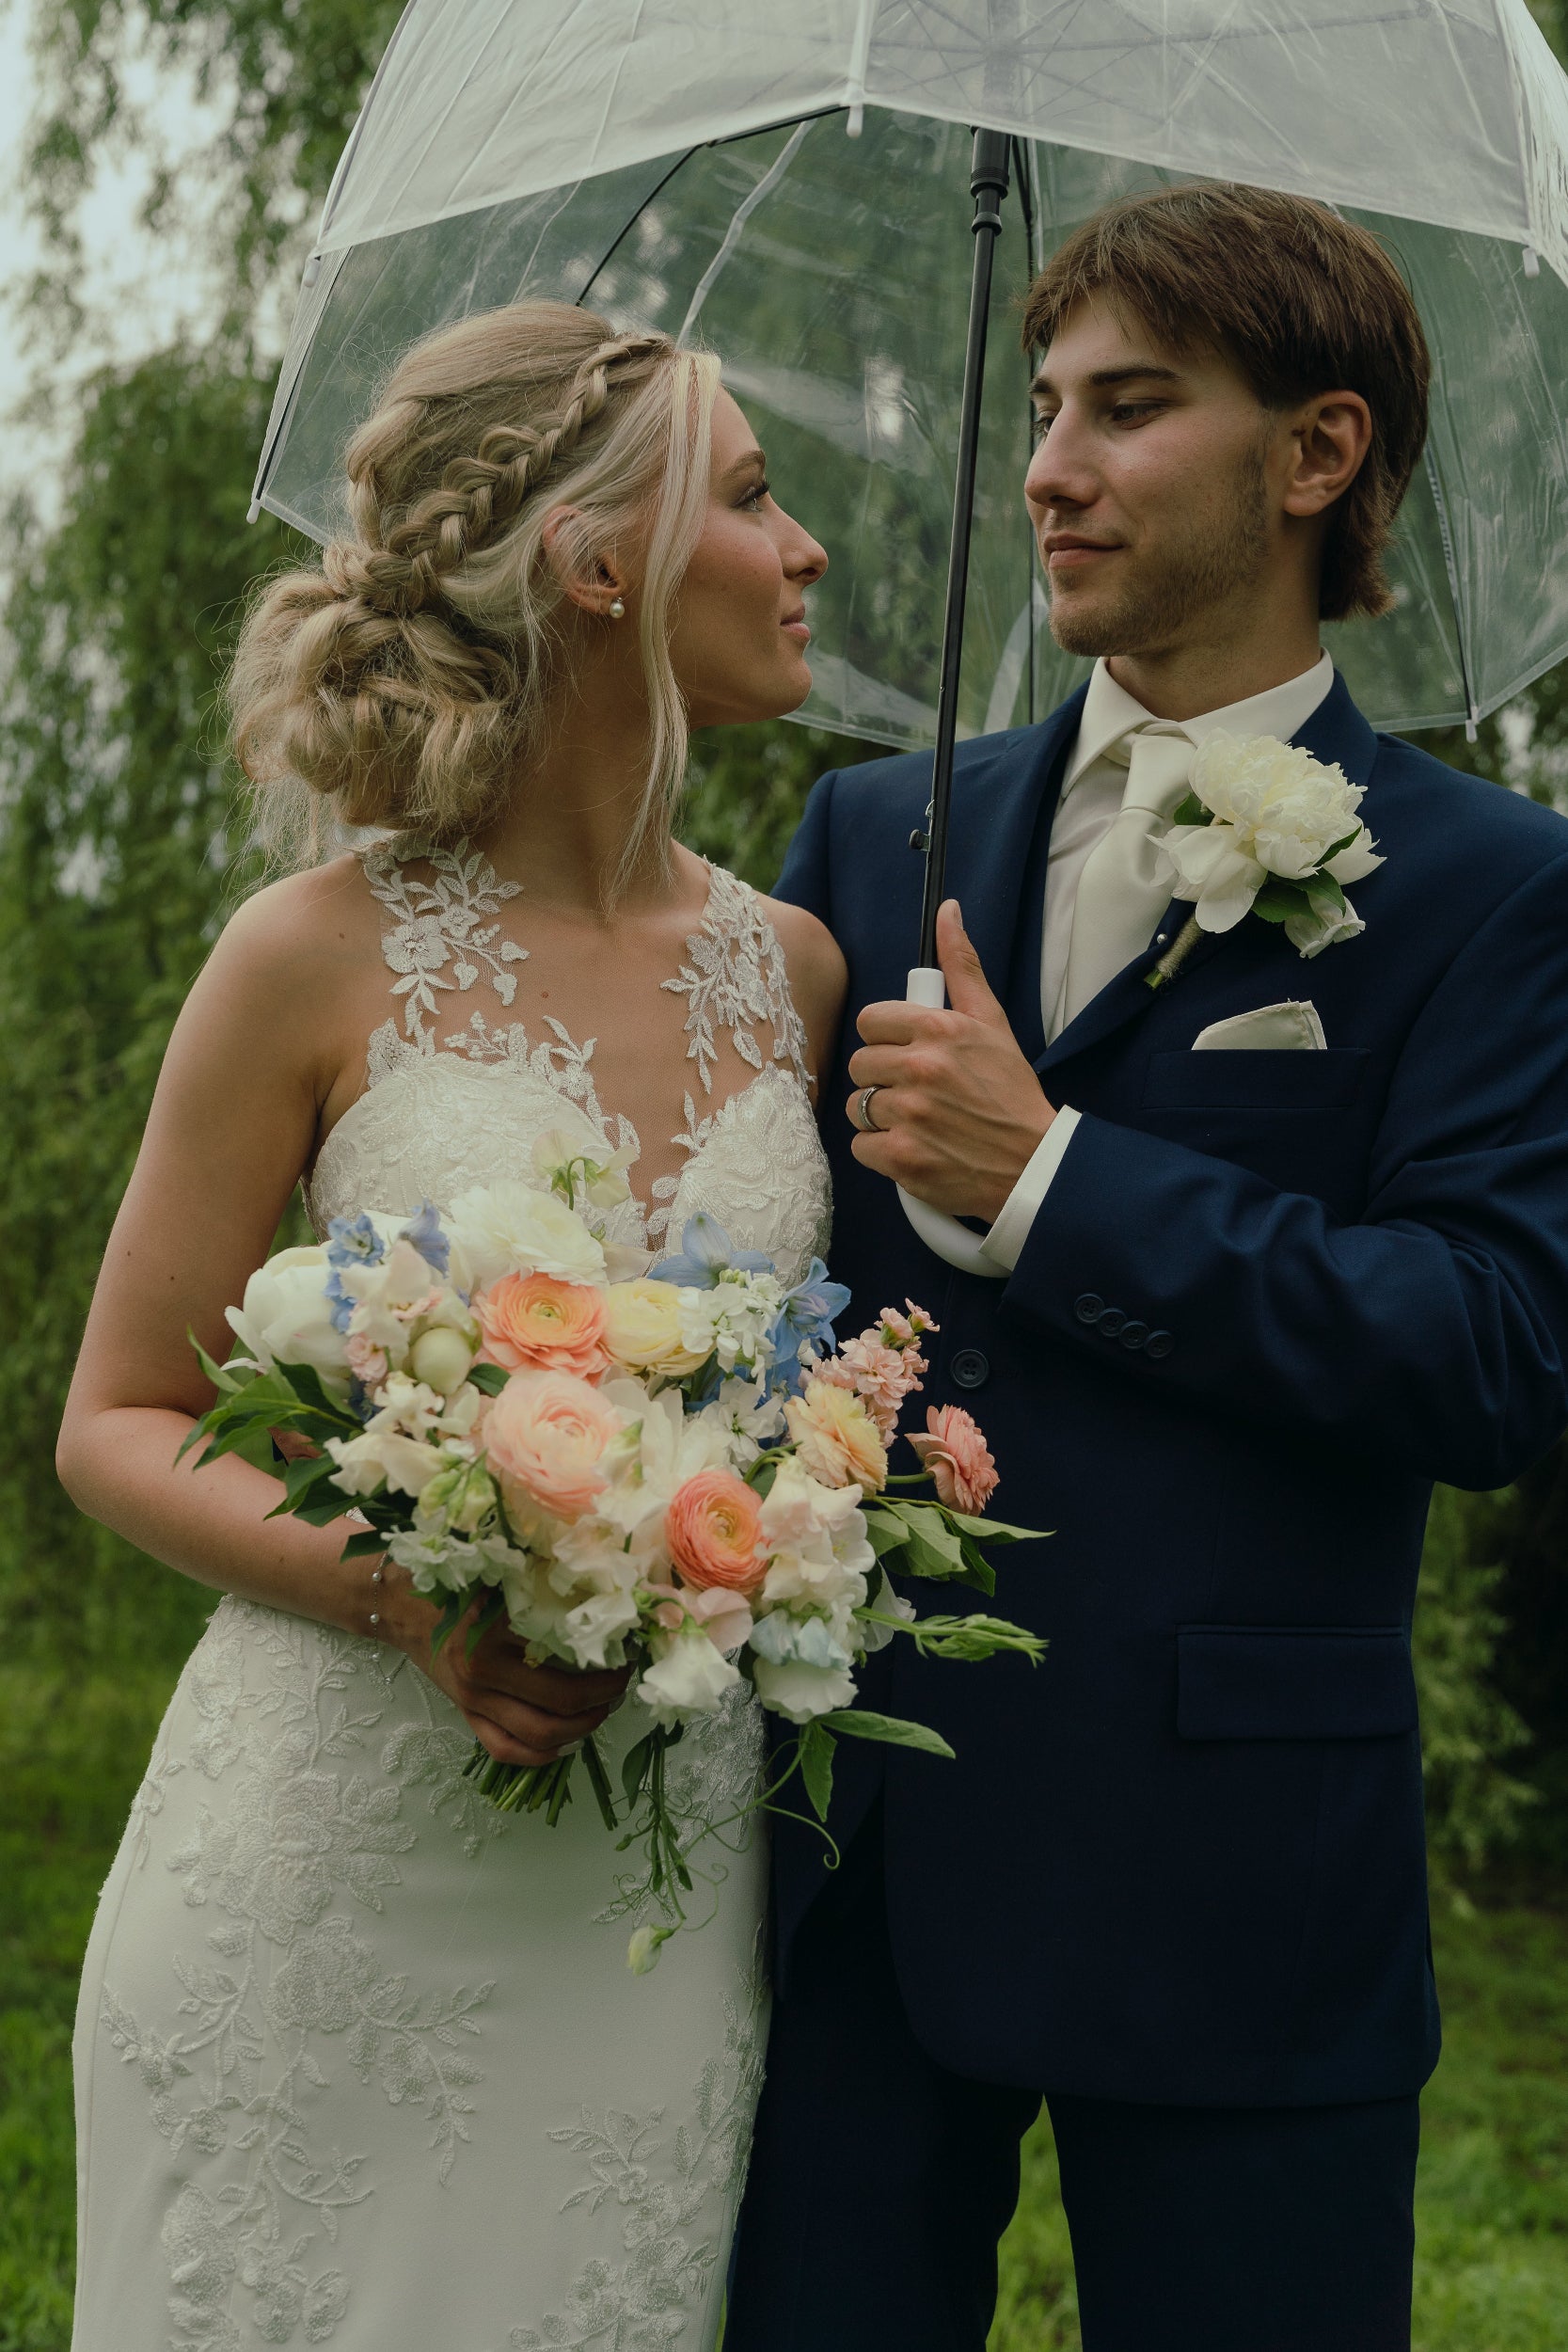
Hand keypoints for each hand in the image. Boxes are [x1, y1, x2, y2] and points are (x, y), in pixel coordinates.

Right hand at [385, 1571, 630, 1764]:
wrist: (405, 1606)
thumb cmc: (461, 1585)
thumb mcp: (505, 1577)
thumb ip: (546, 1588)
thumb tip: (608, 1596)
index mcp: (498, 1630)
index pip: (568, 1655)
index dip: (606, 1659)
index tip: (627, 1651)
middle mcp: (483, 1671)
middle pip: (560, 1702)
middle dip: (602, 1697)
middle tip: (621, 1682)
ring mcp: (474, 1699)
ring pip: (539, 1734)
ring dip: (580, 1729)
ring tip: (601, 1710)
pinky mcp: (467, 1716)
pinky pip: (505, 1750)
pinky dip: (540, 1755)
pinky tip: (564, 1743)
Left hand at [846, 899, 1054, 1223]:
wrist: (1032, 1164)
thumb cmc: (1010, 1092)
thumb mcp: (992, 1022)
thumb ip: (961, 966)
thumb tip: (947, 911)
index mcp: (938, 1030)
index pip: (870, 1021)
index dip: (886, 1039)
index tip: (906, 1053)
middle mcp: (920, 1069)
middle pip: (860, 1064)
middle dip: (882, 1078)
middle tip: (917, 1091)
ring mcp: (909, 1116)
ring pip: (858, 1107)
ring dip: (881, 1117)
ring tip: (918, 1121)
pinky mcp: (901, 1159)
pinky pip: (861, 1146)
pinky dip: (882, 1152)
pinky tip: (914, 1147)